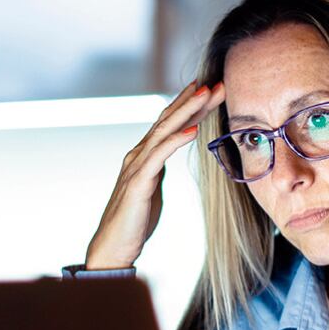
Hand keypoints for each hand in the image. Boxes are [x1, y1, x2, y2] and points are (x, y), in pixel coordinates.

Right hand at [85, 81, 225, 269]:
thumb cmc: (134, 219)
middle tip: (215, 82)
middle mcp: (138, 154)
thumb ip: (159, 167)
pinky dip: (176, 141)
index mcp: (144, 155)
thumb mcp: (152, 186)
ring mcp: (136, 166)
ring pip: (164, 130)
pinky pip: (159, 156)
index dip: (187, 104)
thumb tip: (170, 155)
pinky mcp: (138, 182)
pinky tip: (193, 131)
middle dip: (193, 100)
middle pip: (168, 119)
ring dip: (186, 110)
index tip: (207, 87)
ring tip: (205, 94)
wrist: (113, 247)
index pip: (168, 122)